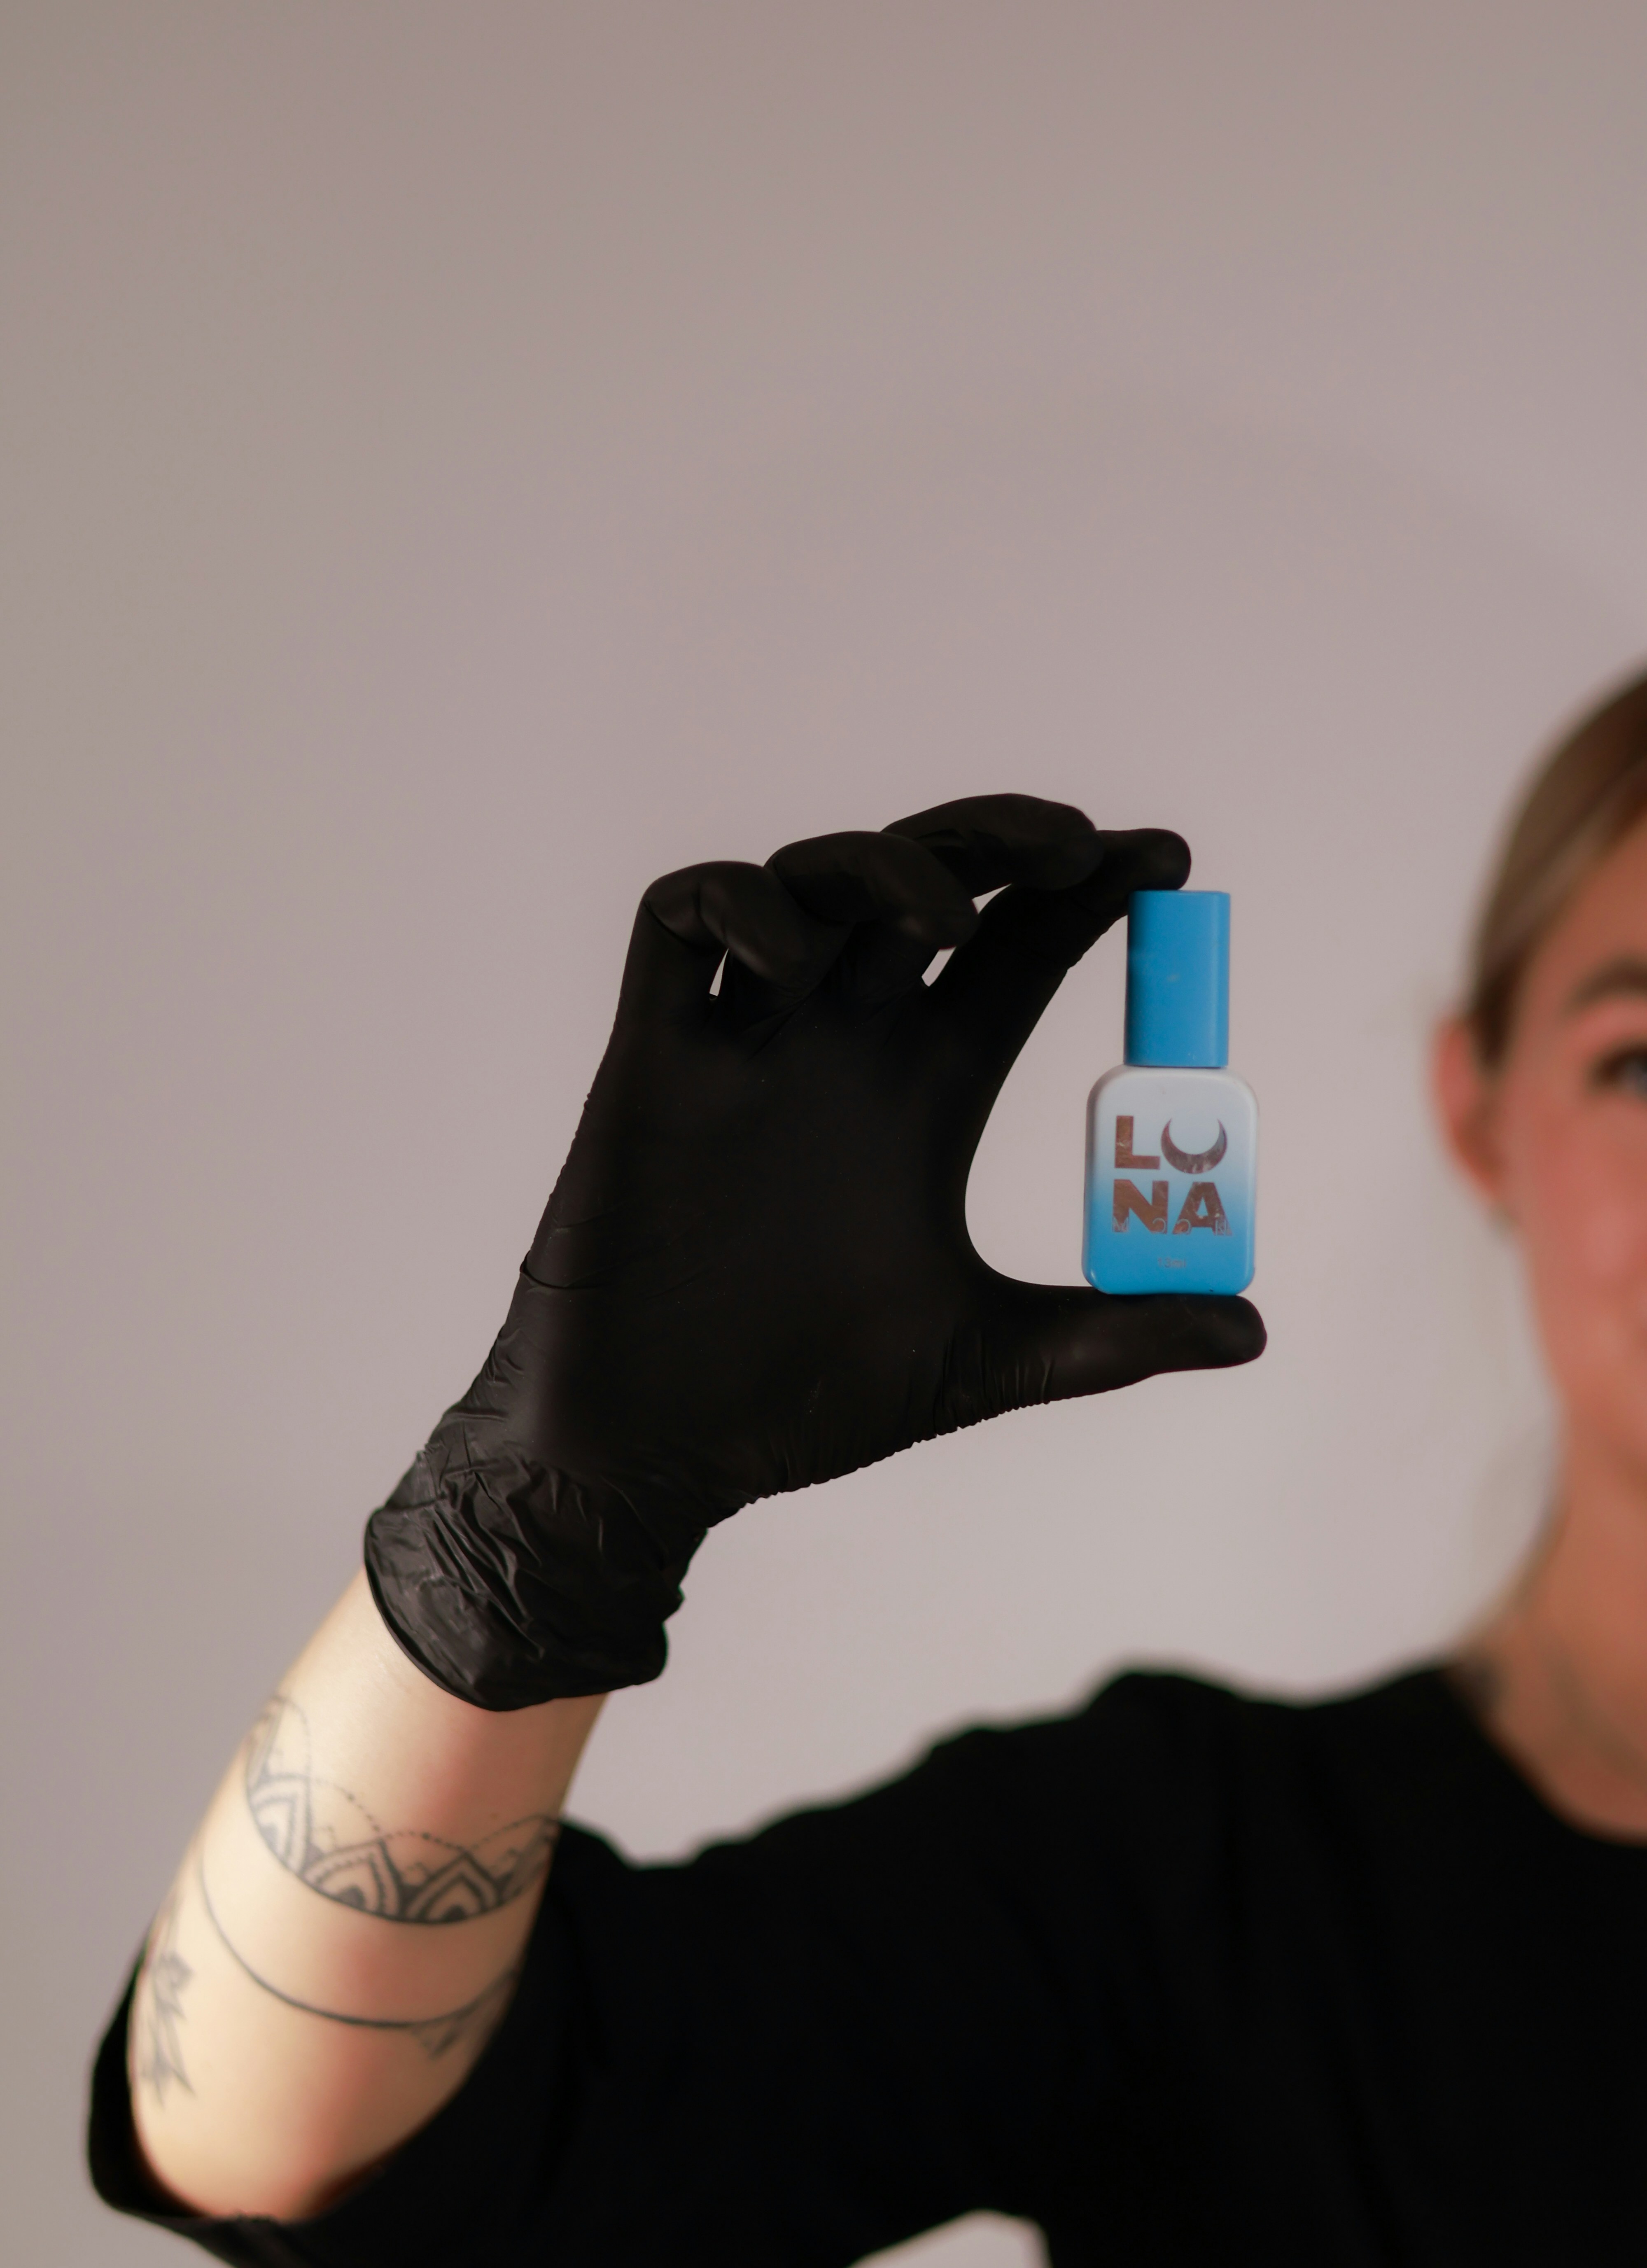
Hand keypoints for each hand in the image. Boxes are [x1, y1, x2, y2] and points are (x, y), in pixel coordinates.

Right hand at [366, 795, 1264, 1705]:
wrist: (656, 1451)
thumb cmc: (804, 1403)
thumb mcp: (978, 1357)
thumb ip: (1106, 1336)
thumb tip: (1251, 1329)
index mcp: (927, 1090)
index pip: (1024, 952)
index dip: (1092, 896)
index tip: (1170, 864)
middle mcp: (848, 1042)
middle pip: (929, 881)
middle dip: (1002, 841)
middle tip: (1078, 851)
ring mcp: (750, 1040)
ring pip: (813, 879)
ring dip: (885, 865)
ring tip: (947, 922)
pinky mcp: (652, 1055)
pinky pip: (679, 920)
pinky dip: (739, 906)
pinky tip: (793, 964)